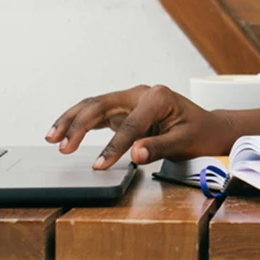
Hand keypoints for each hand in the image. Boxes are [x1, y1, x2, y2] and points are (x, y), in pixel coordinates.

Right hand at [44, 84, 240, 169]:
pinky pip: (96, 113)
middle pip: (100, 105)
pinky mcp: (123, 109)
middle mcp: (139, 93)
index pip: (129, 124)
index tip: (99, 166)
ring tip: (51, 138)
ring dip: (70, 121)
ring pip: (92, 106)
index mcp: (156, 97)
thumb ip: (158, 147)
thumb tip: (135, 154)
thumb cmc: (199, 134)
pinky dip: (78, 123)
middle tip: (62, 146)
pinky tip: (63, 134)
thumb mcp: (184, 143)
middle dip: (77, 125)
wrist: (208, 127)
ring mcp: (129, 99)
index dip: (113, 147)